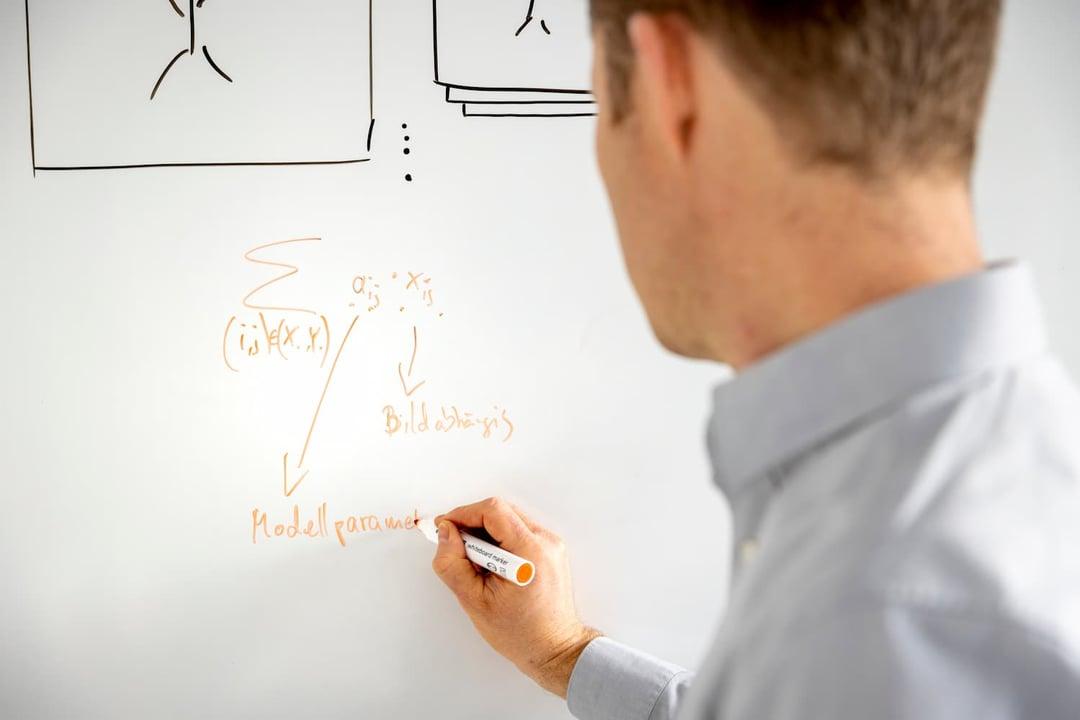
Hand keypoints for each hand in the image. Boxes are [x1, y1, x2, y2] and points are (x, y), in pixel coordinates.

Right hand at [431, 497, 601, 697]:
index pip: (493, 511)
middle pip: (501, 511)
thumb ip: (452, 564)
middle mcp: (546, 542)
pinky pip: (519, 530)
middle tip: (454, 546)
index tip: (444, 527)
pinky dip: (500, 539)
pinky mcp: (551, 549)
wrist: (553, 648)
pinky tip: (491, 563)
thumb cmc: (518, 632)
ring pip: (509, 519)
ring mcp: (552, 544)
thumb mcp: (473, 601)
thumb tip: (445, 532)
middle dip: (472, 523)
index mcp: (530, 553)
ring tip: (475, 562)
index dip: (463, 514)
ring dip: (485, 532)